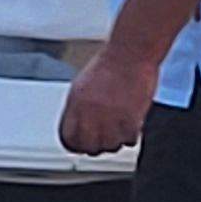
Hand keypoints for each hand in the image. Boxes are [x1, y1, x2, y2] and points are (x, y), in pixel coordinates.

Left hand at [58, 42, 158, 156]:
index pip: (68, 137)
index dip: (76, 145)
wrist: (130, 54)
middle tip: (103, 141)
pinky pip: (129, 140)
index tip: (81, 146)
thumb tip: (78, 125)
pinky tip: (132, 127)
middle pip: (89, 146)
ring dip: (116, 142)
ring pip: (110, 146)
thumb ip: (78, 108)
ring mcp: (110, 117)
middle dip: (96, 147)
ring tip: (120, 132)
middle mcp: (90, 113)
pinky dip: (131, 136)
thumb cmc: (109, 65)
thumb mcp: (82, 86)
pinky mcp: (130, 118)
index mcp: (75, 104)